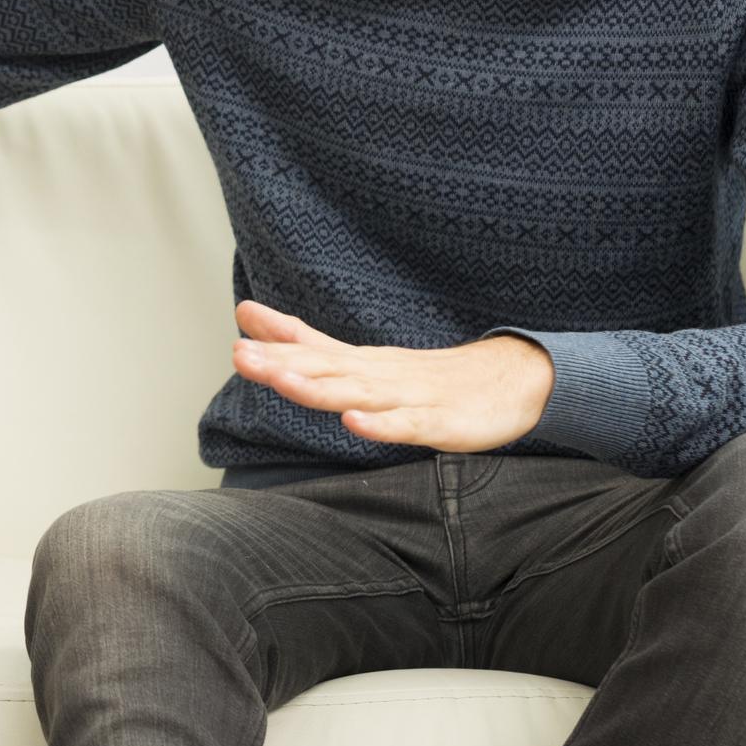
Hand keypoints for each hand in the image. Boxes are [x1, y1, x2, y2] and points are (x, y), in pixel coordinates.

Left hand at [230, 300, 554, 451]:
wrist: (510, 381)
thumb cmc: (427, 378)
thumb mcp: (362, 361)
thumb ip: (306, 345)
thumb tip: (249, 318)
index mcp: (361, 364)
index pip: (312, 351)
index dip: (274, 346)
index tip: (236, 336)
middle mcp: (379, 376)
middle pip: (325, 368)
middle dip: (281, 363)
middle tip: (240, 355)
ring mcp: (409, 398)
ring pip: (358, 394)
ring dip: (319, 388)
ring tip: (283, 381)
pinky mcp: (439, 424)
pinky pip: (406, 426)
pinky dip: (380, 425)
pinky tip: (355, 422)